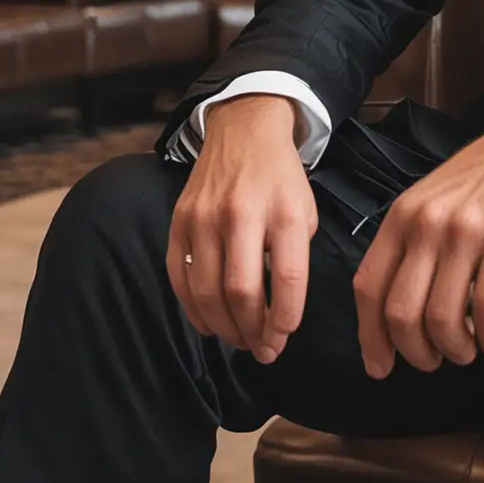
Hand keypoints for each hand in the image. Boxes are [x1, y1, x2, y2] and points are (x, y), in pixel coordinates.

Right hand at [166, 94, 317, 364]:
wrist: (244, 131)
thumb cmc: (280, 179)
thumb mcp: (304, 211)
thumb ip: (294, 259)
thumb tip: (279, 317)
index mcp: (283, 211)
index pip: (287, 278)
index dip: (285, 318)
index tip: (283, 339)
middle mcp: (241, 213)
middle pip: (241, 291)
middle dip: (253, 332)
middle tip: (262, 351)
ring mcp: (204, 217)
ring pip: (207, 291)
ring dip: (224, 328)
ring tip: (240, 341)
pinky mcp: (179, 221)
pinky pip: (180, 277)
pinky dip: (194, 310)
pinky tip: (209, 324)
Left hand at [352, 81, 483, 377]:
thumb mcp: (443, 193)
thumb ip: (420, 235)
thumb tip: (404, 298)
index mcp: (405, 212)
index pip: (368, 285)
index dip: (371, 335)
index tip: (380, 366)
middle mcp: (427, 220)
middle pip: (400, 311)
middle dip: (415, 352)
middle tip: (434, 362)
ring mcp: (466, 229)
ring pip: (441, 316)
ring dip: (454, 348)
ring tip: (469, 351)